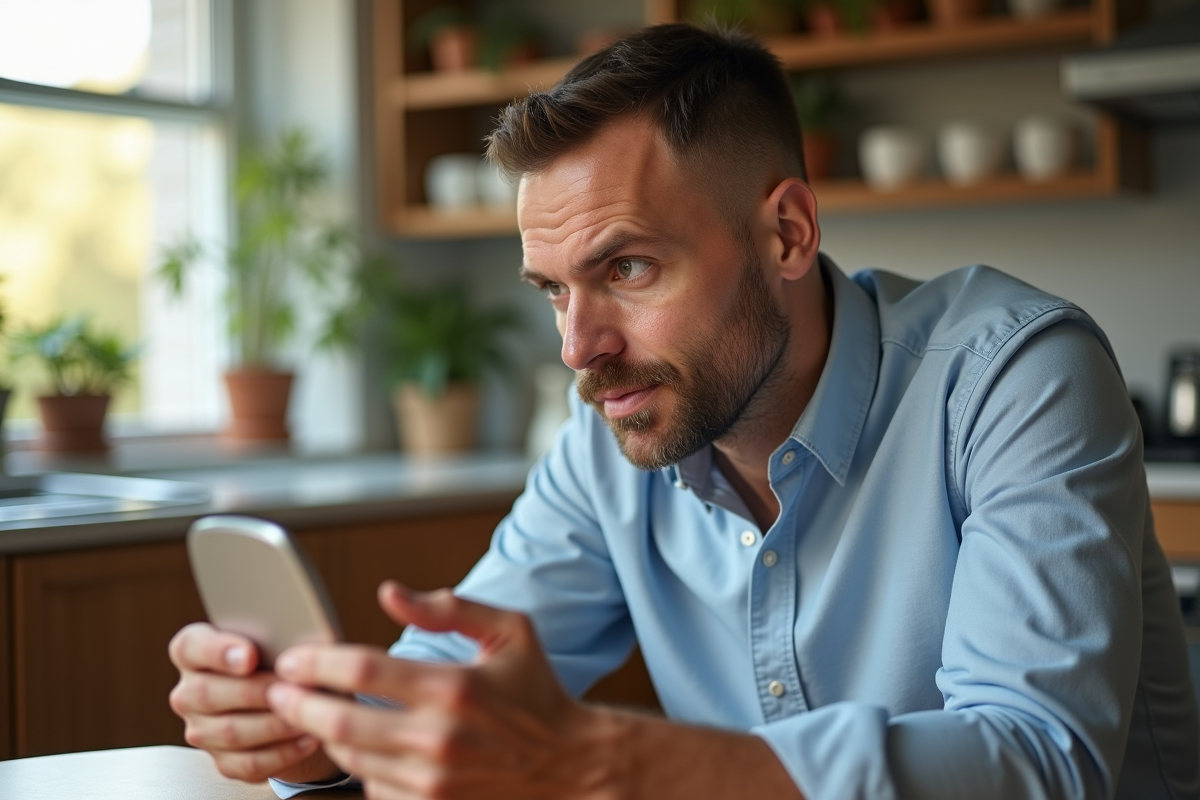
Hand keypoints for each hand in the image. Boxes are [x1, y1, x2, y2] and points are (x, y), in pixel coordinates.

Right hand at [167, 622, 337, 782]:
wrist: (286, 694)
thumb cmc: (278, 657)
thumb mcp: (274, 638)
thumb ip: (275, 634)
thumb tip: (301, 643)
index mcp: (194, 653)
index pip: (190, 647)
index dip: (217, 651)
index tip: (249, 655)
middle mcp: (189, 693)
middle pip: (207, 693)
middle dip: (256, 691)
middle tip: (290, 687)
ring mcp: (202, 729)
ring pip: (231, 731)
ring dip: (274, 723)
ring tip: (307, 712)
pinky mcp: (223, 760)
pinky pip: (249, 762)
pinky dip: (283, 752)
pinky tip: (308, 738)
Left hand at [266, 582, 608, 799]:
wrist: (568, 765)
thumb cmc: (537, 693)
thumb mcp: (510, 632)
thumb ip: (450, 606)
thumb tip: (389, 593)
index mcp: (453, 687)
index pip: (362, 668)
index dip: (316, 660)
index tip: (295, 658)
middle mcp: (437, 738)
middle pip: (338, 720)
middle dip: (295, 702)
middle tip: (278, 689)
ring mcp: (431, 780)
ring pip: (348, 757)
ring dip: (322, 732)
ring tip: (311, 712)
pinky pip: (371, 787)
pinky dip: (359, 765)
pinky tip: (360, 745)